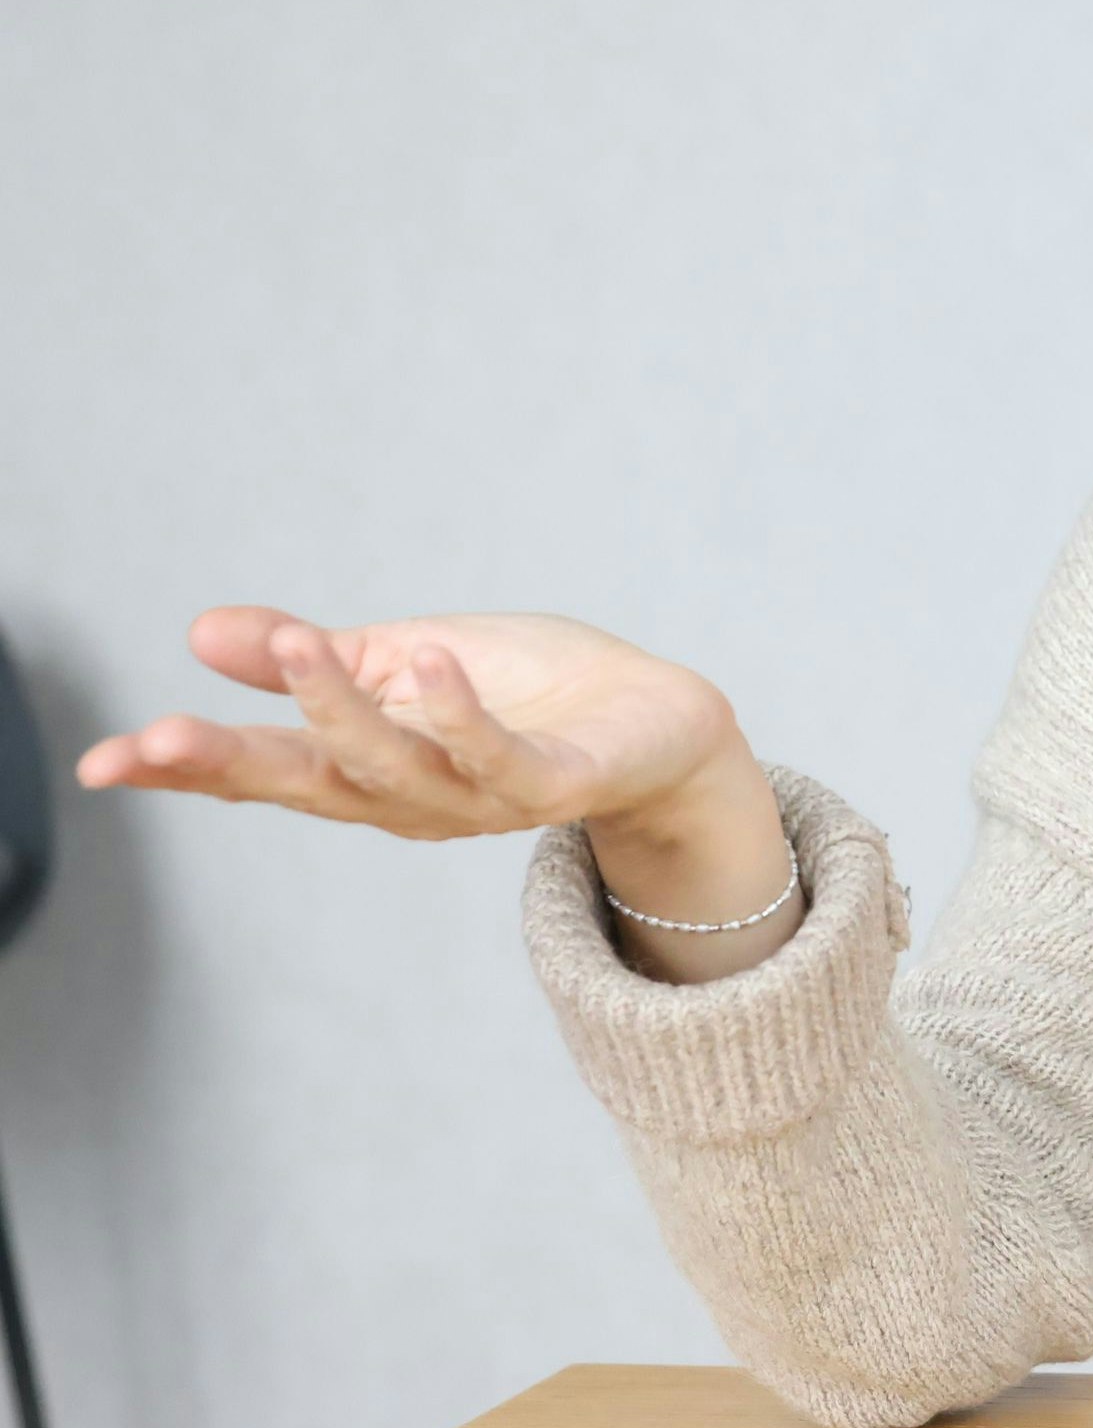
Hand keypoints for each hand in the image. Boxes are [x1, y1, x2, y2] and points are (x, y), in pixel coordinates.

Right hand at [78, 607, 744, 845]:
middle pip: (308, 783)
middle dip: (230, 764)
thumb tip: (201, 630)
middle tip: (154, 737)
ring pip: (394, 769)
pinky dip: (463, 715)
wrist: (656, 720)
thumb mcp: (398, 658)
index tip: (101, 762)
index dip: (183, 770)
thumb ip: (309, 656)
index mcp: (366, 767)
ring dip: (342, 710)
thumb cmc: (524, 690)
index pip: (262, 770)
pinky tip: (432, 664)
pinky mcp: (555, 782)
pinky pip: (501, 756)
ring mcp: (482, 797)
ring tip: (298, 649)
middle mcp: (412, 797)